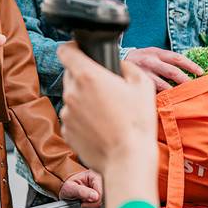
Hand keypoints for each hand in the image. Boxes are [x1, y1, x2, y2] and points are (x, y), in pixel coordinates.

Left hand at [59, 42, 158, 207]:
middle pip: (70, 74)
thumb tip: (119, 64)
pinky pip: (72, 117)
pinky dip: (82, 118)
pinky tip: (101, 127)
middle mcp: (71, 92)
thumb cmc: (137, 123)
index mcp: (87, 76)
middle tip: (104, 87)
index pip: (65, 51)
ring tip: (106, 112)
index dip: (73, 48)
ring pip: (72, 97)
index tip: (81, 51)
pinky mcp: (66, 131)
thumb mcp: (143, 85)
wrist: (128, 159)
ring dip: (84, 99)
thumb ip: (127, 66)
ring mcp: (66, 113)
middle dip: (84, 76)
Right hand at [124, 47, 202, 91]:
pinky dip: (161, 98)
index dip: (190, 65)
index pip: (177, 58)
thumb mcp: (152, 53)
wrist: (117, 61)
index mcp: (156, 53)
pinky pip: (152, 93)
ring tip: (184, 98)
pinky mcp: (137, 84)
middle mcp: (150, 61)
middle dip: (185, 81)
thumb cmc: (140, 59)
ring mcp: (143, 73)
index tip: (201, 73)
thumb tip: (187, 69)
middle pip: (172, 72)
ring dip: (174, 92)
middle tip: (195, 89)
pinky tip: (168, 103)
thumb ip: (165, 60)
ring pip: (162, 85)